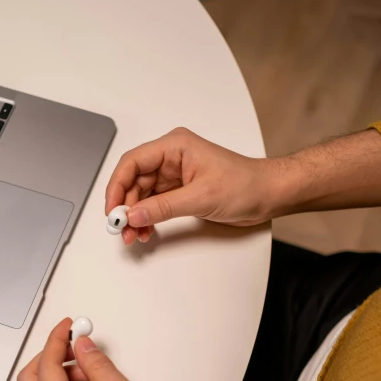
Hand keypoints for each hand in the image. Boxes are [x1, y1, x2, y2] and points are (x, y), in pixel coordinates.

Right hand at [105, 127, 277, 244]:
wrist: (268, 194)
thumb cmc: (245, 184)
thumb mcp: (201, 197)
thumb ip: (164, 207)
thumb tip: (134, 214)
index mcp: (175, 146)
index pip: (132, 162)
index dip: (117, 186)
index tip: (112, 209)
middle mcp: (172, 158)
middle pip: (133, 180)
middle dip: (125, 206)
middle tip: (121, 228)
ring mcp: (175, 175)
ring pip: (142, 195)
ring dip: (135, 215)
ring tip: (134, 234)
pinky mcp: (180, 190)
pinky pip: (154, 204)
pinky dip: (147, 218)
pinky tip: (146, 230)